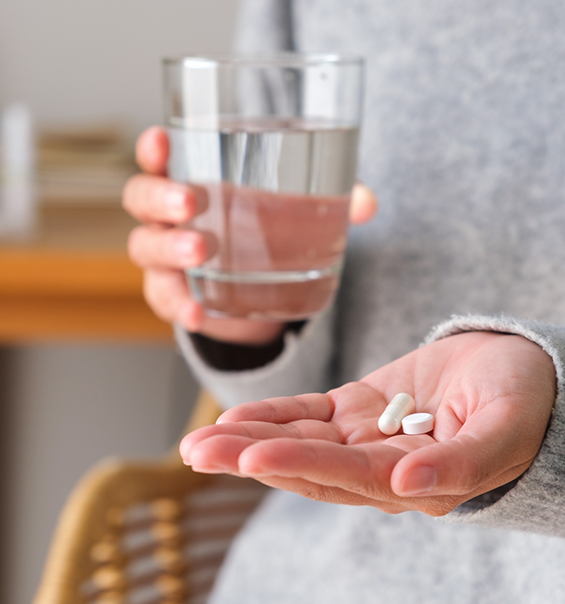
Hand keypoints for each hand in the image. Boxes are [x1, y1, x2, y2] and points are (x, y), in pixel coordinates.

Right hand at [123, 126, 377, 344]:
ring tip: (199, 252)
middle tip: (190, 202)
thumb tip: (367, 204)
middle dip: (160, 197)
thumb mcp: (294, 210)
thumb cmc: (265, 230)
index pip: (159, 157)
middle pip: (141, 199)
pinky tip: (197, 313)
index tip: (162, 140)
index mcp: (191, 180)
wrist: (255, 287)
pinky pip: (165, 298)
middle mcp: (169, 216)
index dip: (153, 148)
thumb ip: (328, 200)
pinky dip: (178, 305)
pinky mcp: (176, 294)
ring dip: (168, 249)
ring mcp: (166, 257)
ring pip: (145, 248)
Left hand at [180, 332, 555, 515]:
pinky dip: (273, 414)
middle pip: (306, 466)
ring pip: (297, 439)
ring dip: (248, 437)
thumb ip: (460, 462)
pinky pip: (307, 413)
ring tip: (197, 440)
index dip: (298, 465)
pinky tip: (236, 416)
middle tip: (195, 453)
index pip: (345, 478)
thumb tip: (408, 487)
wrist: (517, 367)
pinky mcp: (356, 408)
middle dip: (250, 458)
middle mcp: (379, 467)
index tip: (250, 455)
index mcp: (414, 482)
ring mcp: (363, 437)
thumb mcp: (502, 429)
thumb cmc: (523, 400)